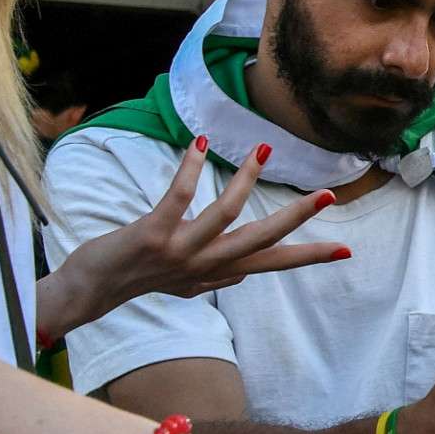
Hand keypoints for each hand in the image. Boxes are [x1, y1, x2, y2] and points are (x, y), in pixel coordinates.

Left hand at [42, 138, 345, 338]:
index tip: (346, 249)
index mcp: (216, 274)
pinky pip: (179, 196)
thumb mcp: (185, 285)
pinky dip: (192, 167)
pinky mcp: (153, 235)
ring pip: (226, 214)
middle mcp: (204, 266)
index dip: (309, 256)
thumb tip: (244, 270)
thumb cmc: (137, 281)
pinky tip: (202, 143)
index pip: (272, 263)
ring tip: (264, 149)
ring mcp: (180, 252)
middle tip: (328, 195)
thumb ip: (217, 277)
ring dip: (247, 179)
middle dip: (297, 217)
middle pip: (261, 239)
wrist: (88, 290)